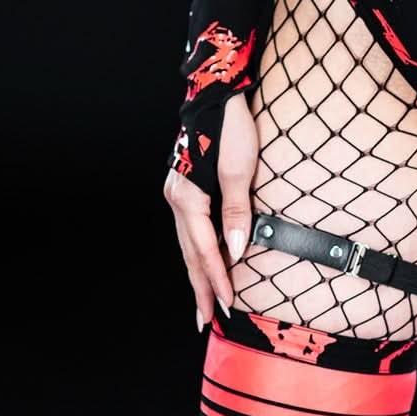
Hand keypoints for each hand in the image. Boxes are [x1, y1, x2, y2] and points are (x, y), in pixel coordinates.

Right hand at [163, 94, 259, 332]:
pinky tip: (205, 263)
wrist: (216, 95)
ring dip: (197, 273)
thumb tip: (237, 251)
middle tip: (207, 320)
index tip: (229, 305)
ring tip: (205, 301)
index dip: (217, 280)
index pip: (204, 250)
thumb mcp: (240, 168)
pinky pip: (190, 230)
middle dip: (201, 287)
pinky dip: (197, 251)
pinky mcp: (183, 188)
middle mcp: (176, 199)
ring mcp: (177, 194)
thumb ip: (237, 211)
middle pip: (189, 254)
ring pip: (187, 244)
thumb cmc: (230, 127)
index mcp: (187, 197)